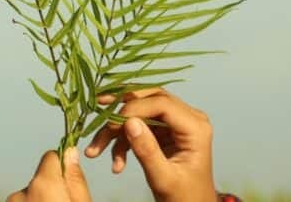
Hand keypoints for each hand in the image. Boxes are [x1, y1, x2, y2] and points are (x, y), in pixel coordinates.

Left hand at [6, 147, 91, 201]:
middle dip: (51, 188)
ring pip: (30, 194)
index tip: (69, 182)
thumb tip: (70, 151)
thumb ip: (75, 178)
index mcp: (43, 184)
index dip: (63, 167)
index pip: (51, 157)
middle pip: (40, 178)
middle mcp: (21, 193)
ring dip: (39, 200)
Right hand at [85, 88, 217, 201]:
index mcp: (195, 127)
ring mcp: (177, 125)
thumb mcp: (164, 178)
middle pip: (151, 99)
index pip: (162, 103)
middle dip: (121, 106)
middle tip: (97, 106)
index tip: (110, 123)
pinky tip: (116, 165)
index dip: (134, 108)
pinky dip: (123, 143)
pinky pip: (140, 128)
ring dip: (117, 130)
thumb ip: (147, 150)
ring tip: (95, 151)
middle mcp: (189, 119)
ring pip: (141, 113)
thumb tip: (129, 122)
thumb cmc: (185, 197)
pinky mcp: (166, 133)